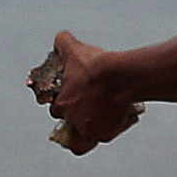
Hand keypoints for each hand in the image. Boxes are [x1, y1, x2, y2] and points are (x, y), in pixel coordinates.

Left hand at [30, 32, 142, 155]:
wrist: (119, 75)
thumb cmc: (96, 65)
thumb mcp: (74, 49)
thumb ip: (63, 43)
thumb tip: (60, 38)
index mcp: (61, 103)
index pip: (57, 107)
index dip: (65, 101)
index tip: (74, 96)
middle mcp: (72, 120)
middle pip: (71, 123)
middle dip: (78, 116)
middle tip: (89, 107)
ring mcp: (89, 129)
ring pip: (85, 138)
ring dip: (90, 131)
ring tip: (99, 123)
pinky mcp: (105, 133)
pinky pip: (106, 136)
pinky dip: (113, 128)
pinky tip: (119, 118)